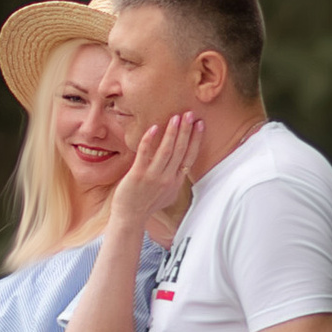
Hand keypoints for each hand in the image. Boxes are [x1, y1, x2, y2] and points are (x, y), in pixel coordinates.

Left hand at [114, 108, 203, 243]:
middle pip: (181, 150)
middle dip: (187, 131)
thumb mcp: (167, 194)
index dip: (196, 139)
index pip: (190, 156)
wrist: (130, 218)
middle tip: (190, 114)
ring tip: (176, 117)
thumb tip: (181, 169)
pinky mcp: (138, 175)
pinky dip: (150, 140)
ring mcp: (153, 177)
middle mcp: (168, 178)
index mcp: (176, 181)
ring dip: (173, 133)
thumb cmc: (146, 204)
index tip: (200, 124)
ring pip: (167, 151)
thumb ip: (174, 179)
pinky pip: (145, 154)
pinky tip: (153, 128)